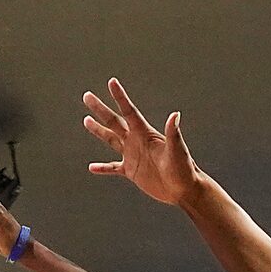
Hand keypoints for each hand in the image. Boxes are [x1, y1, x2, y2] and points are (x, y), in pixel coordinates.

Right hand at [83, 79, 202, 206]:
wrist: (183, 189)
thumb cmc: (184, 169)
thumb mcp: (178, 150)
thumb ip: (173, 133)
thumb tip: (175, 115)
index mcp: (145, 133)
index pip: (129, 112)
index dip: (120, 97)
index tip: (111, 82)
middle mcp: (136, 141)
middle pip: (114, 122)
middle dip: (100, 109)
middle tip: (87, 96)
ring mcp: (133, 155)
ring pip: (111, 140)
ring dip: (98, 130)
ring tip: (86, 120)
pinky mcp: (131, 171)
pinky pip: (113, 168)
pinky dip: (102, 168)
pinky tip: (92, 167)